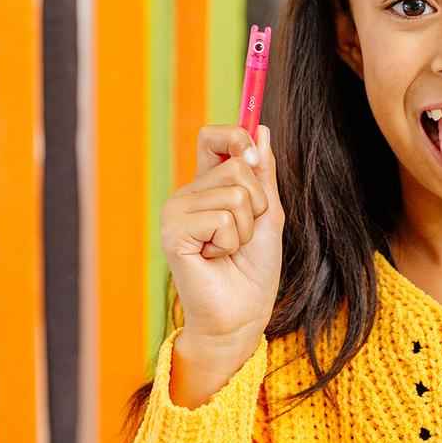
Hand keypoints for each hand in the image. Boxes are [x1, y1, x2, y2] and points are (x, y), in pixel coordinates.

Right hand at [160, 124, 283, 350]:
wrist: (244, 313)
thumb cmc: (254, 267)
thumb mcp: (268, 212)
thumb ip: (263, 173)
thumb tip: (260, 129)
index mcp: (207, 185)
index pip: (212, 137)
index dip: (236, 137)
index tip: (254, 157)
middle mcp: (187, 194)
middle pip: (238, 166)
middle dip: (257, 203)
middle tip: (242, 234)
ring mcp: (176, 211)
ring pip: (235, 193)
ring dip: (245, 228)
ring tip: (229, 249)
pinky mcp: (173, 232)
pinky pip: (222, 218)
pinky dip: (231, 242)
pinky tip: (215, 258)